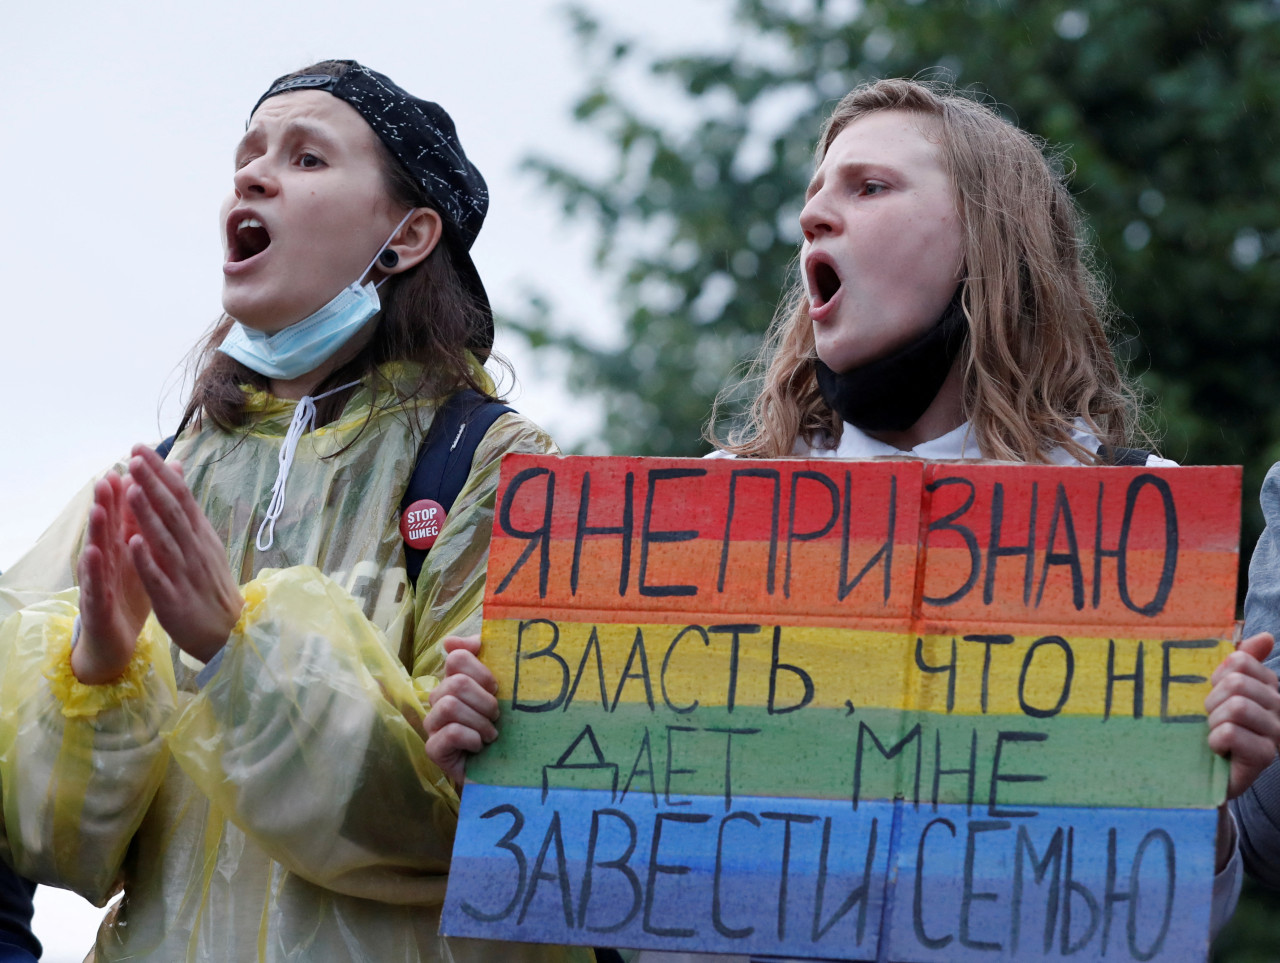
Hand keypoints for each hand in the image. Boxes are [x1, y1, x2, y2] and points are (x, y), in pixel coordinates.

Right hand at [73, 473, 151, 683]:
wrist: (114, 639)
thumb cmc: (128, 593)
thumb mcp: (141, 558)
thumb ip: (144, 528)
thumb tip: (152, 495)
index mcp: (122, 549)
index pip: (125, 516)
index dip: (128, 491)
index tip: (132, 463)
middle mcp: (107, 561)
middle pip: (108, 529)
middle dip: (108, 503)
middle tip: (108, 477)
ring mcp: (99, 582)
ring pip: (97, 553)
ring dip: (97, 530)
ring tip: (99, 508)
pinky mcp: (97, 606)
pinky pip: (97, 586)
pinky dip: (97, 570)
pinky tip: (95, 554)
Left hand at [124, 444, 243, 661]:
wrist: (228, 631)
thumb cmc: (210, 585)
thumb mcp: (204, 543)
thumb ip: (187, 510)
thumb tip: (176, 472)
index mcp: (200, 535)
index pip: (181, 497)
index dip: (160, 473)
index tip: (140, 449)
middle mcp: (194, 550)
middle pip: (172, 512)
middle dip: (152, 484)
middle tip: (133, 458)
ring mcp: (185, 574)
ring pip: (164, 540)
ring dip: (148, 515)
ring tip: (131, 490)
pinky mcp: (174, 600)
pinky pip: (159, 577)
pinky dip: (146, 559)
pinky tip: (132, 542)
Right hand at [425, 635, 499, 788]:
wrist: (503, 770)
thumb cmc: (506, 726)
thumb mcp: (504, 688)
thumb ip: (487, 656)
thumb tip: (452, 641)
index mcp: (456, 680)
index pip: (457, 657)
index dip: (481, 670)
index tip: (496, 686)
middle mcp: (440, 699)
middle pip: (456, 683)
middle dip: (484, 700)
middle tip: (497, 715)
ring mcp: (434, 724)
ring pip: (450, 705)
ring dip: (479, 721)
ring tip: (491, 735)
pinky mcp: (434, 749)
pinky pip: (449, 732)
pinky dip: (471, 738)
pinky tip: (479, 747)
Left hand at [1206, 631, 1279, 800]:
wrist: (1213, 773)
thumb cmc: (1217, 726)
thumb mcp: (1224, 690)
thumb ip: (1244, 661)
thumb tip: (1266, 637)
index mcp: (1269, 686)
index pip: (1240, 661)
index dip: (1217, 677)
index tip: (1217, 695)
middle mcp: (1279, 707)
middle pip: (1237, 683)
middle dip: (1213, 701)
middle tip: (1214, 719)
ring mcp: (1276, 733)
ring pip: (1236, 707)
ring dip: (1214, 721)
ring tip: (1217, 733)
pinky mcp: (1265, 756)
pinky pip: (1230, 733)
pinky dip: (1216, 740)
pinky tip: (1220, 749)